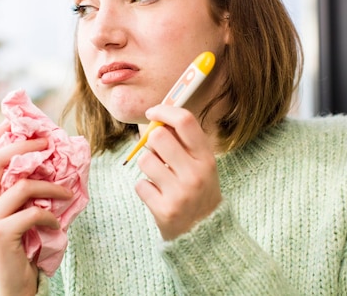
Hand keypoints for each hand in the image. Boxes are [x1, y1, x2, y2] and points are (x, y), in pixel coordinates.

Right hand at [0, 122, 73, 295]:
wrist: (10, 286)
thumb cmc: (18, 246)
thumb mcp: (12, 215)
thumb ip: (18, 191)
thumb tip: (48, 159)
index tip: (15, 121)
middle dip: (22, 145)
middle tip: (47, 143)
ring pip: (22, 186)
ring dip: (51, 186)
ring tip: (67, 191)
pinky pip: (33, 213)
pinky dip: (50, 215)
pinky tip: (56, 222)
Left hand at [135, 105, 221, 240]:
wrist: (204, 235)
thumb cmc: (199, 192)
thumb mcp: (202, 165)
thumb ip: (184, 143)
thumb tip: (157, 119)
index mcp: (206, 158)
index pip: (185, 121)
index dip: (164, 110)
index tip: (153, 112)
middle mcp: (195, 173)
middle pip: (158, 137)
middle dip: (152, 143)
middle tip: (159, 154)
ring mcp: (180, 193)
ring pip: (145, 160)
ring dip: (147, 167)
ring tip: (160, 178)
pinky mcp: (164, 210)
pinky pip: (140, 185)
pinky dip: (145, 190)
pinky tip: (158, 196)